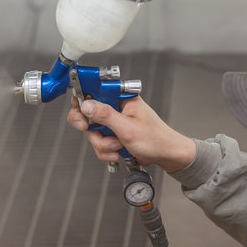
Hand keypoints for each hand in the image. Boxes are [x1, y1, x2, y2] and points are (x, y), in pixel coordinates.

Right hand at [66, 96, 195, 172]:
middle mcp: (115, 107)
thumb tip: (86, 105)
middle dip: (91, 128)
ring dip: (102, 143)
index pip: (94, 89)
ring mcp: (112, 121)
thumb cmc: (156, 139)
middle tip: (92, 131)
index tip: (80, 111)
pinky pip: (97, 142)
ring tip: (118, 146)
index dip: (82, 98)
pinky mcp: (111, 133)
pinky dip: (105, 150)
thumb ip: (106, 115)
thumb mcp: (128, 128)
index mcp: (121, 98)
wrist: (165, 156)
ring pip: (91, 130)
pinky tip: (117, 151)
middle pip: (86, 112)